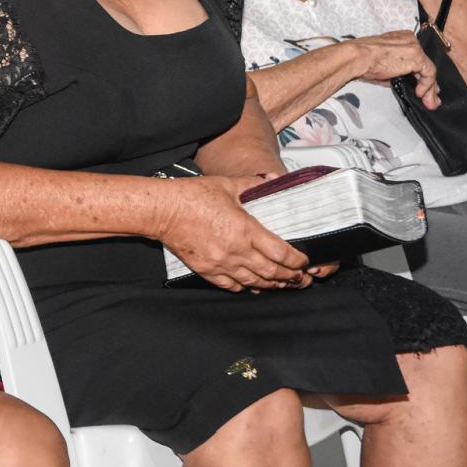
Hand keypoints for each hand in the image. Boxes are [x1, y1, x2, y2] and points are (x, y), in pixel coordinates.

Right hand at [157, 176, 311, 291]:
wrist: (162, 211)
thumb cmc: (192, 196)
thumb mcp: (226, 185)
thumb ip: (252, 184)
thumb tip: (271, 179)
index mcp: (245, 230)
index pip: (281, 253)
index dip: (297, 260)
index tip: (304, 260)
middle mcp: (236, 251)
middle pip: (272, 272)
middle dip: (291, 277)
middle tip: (301, 277)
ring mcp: (221, 263)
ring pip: (255, 282)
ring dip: (273, 285)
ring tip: (283, 284)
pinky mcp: (207, 270)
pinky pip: (232, 285)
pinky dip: (247, 287)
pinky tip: (253, 285)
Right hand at [346, 33, 438, 106]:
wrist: (356, 58)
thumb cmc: (361, 60)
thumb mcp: (382, 64)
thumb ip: (397, 71)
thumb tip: (405, 82)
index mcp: (400, 37)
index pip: (416, 56)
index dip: (420, 73)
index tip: (422, 85)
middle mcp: (410, 40)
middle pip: (424, 63)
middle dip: (428, 82)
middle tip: (430, 96)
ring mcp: (414, 48)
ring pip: (429, 69)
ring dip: (430, 88)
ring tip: (429, 101)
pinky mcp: (417, 57)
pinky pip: (429, 73)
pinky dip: (427, 86)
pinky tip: (420, 94)